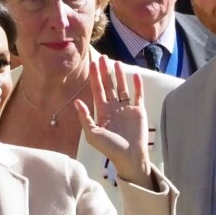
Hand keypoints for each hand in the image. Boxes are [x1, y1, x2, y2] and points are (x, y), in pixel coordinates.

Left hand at [74, 56, 152, 189]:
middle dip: (105, 72)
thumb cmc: (110, 148)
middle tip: (103, 58)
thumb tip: (77, 101)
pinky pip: (138, 95)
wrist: (129, 157)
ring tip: (117, 63)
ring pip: (122, 87)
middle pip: (109, 85)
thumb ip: (85, 118)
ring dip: (120, 75)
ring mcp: (126, 108)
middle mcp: (113, 107)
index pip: (98, 90)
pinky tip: (136, 75)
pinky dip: (137, 85)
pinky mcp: (138, 111)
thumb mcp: (93, 135)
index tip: (93, 64)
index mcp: (102, 111)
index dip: (95, 77)